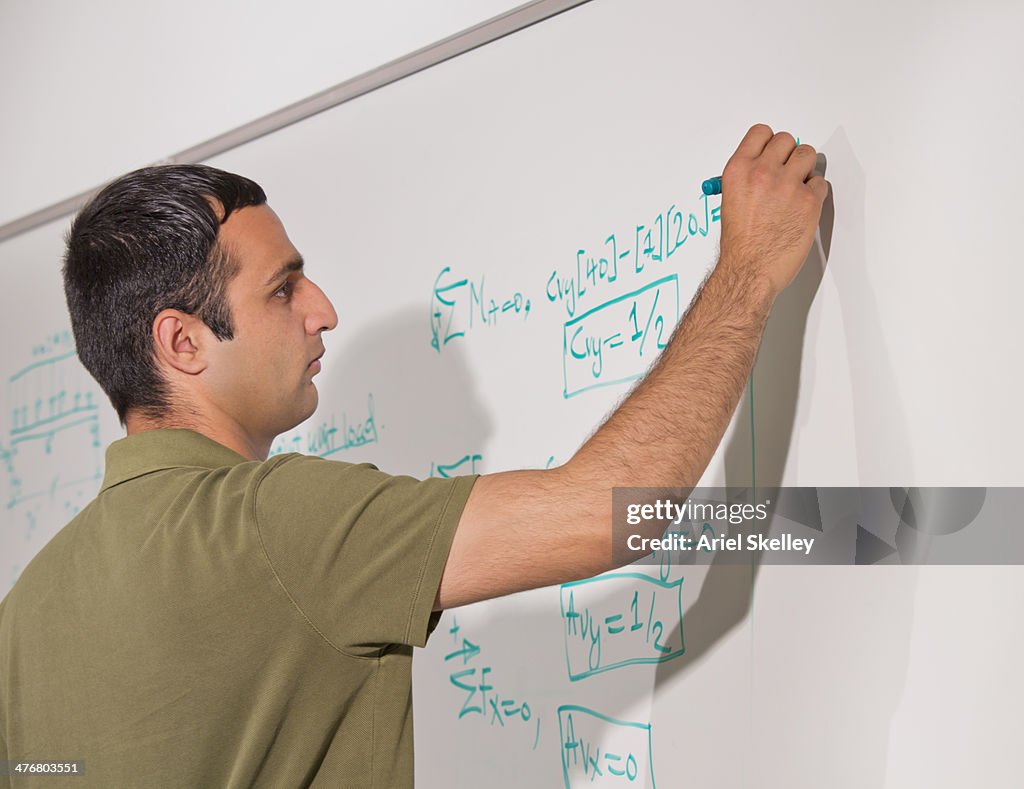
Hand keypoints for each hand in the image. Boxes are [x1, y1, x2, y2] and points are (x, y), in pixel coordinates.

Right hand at [718, 124, 829, 297]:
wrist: (749, 271)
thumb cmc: (740, 244)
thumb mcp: (730, 201)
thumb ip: (747, 179)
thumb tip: (764, 167)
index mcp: (738, 170)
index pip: (761, 133)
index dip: (770, 142)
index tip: (774, 152)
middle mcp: (762, 172)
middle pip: (787, 140)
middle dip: (789, 154)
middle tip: (787, 171)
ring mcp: (787, 185)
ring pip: (807, 155)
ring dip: (805, 169)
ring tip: (797, 187)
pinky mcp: (809, 201)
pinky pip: (821, 182)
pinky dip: (815, 192)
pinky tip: (803, 206)